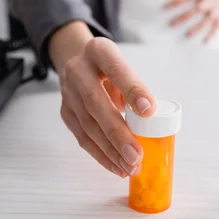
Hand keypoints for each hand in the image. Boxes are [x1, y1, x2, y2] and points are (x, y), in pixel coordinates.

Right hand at [59, 36, 155, 177]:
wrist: (78, 62)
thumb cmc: (110, 68)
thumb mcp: (124, 66)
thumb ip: (135, 88)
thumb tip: (152, 120)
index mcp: (99, 51)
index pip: (116, 69)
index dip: (132, 90)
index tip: (149, 110)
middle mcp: (78, 70)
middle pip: (96, 103)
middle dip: (118, 133)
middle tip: (136, 154)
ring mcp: (68, 92)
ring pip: (88, 126)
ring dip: (111, 150)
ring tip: (131, 166)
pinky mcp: (66, 112)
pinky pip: (83, 138)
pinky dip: (102, 155)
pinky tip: (117, 167)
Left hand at [165, 0, 218, 40]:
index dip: (177, 1)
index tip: (165, 7)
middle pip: (198, 9)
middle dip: (185, 17)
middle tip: (172, 24)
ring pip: (208, 19)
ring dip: (198, 28)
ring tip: (187, 35)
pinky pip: (218, 26)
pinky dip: (213, 34)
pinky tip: (205, 41)